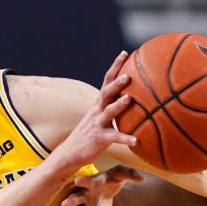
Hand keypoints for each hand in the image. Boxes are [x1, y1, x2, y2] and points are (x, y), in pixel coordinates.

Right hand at [54, 51, 137, 170]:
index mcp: (99, 104)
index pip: (107, 80)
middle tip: (128, 75)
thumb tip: (133, 98)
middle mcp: (97, 111)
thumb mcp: (101, 118)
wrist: (70, 153)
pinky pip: (113, 138)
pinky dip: (125, 139)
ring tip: (129, 98)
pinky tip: (136, 141)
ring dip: (118, 105)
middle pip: (106, 92)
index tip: (125, 53)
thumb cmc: (90, 135)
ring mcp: (97, 124)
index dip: (115, 66)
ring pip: (107, 112)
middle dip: (116, 82)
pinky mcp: (99, 139)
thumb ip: (114, 108)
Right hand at [60, 165, 143, 205]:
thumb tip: (142, 179)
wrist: (108, 192)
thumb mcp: (121, 174)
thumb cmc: (112, 179)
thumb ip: (131, 174)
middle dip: (70, 201)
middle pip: (76, 198)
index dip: (83, 181)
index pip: (87, 182)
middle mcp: (84, 196)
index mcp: (92, 184)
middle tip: (64, 204)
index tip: (77, 180)